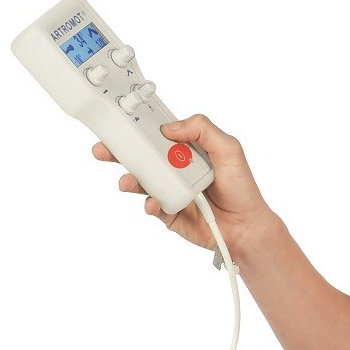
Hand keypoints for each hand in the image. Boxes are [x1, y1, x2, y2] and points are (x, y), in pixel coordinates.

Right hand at [90, 114, 278, 260]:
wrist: (246, 227)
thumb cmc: (241, 187)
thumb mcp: (229, 149)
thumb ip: (202, 129)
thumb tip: (169, 127)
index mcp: (185, 150)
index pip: (157, 135)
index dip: (138, 128)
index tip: (119, 122)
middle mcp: (173, 169)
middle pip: (140, 158)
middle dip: (118, 153)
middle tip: (102, 149)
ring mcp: (169, 192)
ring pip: (142, 183)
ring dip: (130, 180)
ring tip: (126, 181)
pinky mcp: (169, 214)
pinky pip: (153, 207)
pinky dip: (150, 205)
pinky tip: (153, 203)